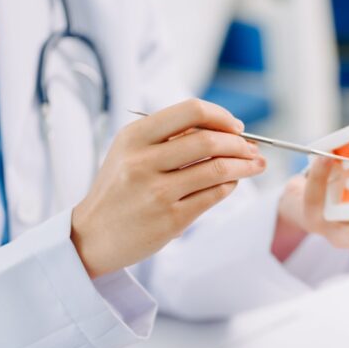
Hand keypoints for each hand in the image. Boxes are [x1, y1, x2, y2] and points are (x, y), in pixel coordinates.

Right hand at [71, 99, 265, 276]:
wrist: (91, 236)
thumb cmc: (118, 190)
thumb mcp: (129, 153)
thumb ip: (168, 138)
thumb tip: (224, 129)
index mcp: (134, 137)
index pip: (191, 111)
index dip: (221, 116)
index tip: (236, 127)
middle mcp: (143, 161)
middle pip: (209, 140)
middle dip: (240, 143)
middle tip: (253, 149)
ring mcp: (157, 192)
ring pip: (217, 169)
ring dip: (245, 165)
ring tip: (257, 164)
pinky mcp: (171, 219)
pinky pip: (213, 195)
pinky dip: (230, 185)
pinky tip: (234, 182)